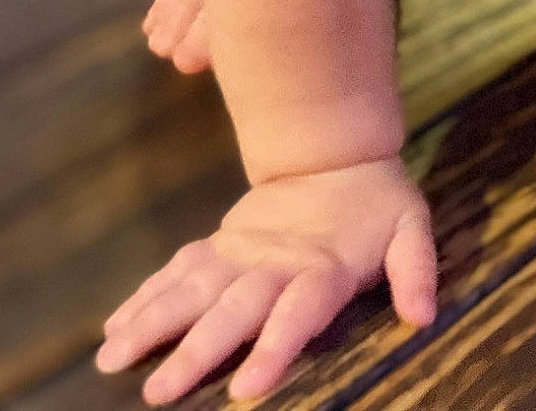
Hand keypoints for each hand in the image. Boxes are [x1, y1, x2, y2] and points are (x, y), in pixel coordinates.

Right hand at [96, 159, 435, 403]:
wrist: (336, 149)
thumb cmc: (378, 204)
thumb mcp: (410, 228)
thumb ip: (415, 270)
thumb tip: (423, 317)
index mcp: (323, 267)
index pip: (298, 312)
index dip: (274, 348)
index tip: (246, 389)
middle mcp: (274, 263)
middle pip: (232, 309)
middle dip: (195, 350)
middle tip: (157, 392)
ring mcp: (240, 251)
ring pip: (191, 288)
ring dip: (152, 321)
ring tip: (113, 358)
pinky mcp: (220, 244)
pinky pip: (177, 271)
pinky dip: (145, 297)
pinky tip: (114, 328)